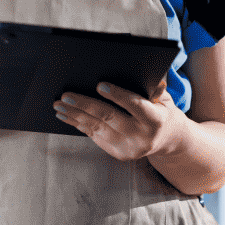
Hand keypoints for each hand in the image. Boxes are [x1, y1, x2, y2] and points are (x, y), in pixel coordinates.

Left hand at [53, 79, 181, 161]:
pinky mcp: (117, 153)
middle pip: (110, 117)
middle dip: (85, 105)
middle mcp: (142, 137)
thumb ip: (152, 87)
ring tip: (59, 105)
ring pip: (97, 128)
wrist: (166, 140)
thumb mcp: (162, 97)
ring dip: (75, 116)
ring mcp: (129, 148)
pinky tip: (65, 115)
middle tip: (66, 95)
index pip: (135, 106)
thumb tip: (132, 70)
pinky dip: (78, 124)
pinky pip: (94, 136)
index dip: (118, 95)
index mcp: (156, 120)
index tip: (99, 84)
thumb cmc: (160, 110)